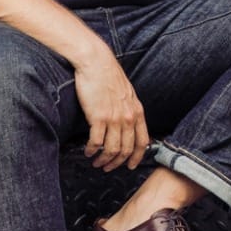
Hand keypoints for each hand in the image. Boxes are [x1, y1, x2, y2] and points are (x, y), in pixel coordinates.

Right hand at [75, 44, 149, 171]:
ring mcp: (114, 118)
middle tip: (107, 167)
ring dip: (103, 160)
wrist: (96, 63)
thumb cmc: (109, 76)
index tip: (130, 166)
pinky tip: (88, 151)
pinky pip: (96, 142)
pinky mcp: (98, 117)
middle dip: (116, 163)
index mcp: (137, 112)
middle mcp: (128, 117)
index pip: (142, 142)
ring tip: (96, 162)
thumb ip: (130, 110)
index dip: (136, 157)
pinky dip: (92, 150)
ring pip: (111, 149)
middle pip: (126, 149)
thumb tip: (128, 125)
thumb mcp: (127, 94)